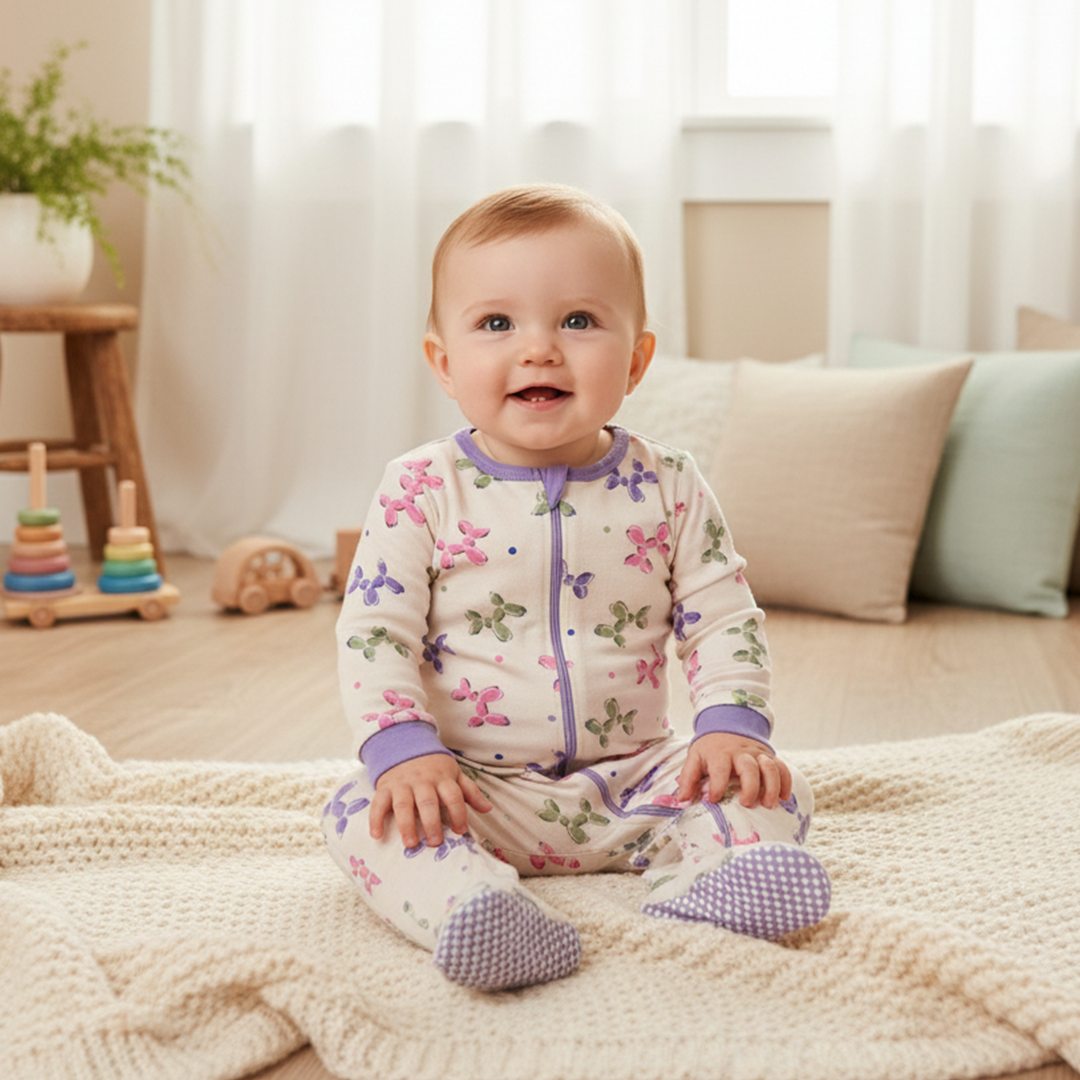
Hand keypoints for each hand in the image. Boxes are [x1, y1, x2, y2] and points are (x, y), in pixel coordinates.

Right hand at [370, 753, 491, 847]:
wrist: (405, 745)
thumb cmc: (434, 767)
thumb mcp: (454, 774)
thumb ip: (470, 792)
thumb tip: (488, 809)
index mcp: (442, 777)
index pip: (453, 796)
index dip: (459, 814)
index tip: (460, 831)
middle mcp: (422, 780)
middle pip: (428, 801)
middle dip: (432, 822)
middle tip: (435, 842)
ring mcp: (402, 783)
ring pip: (403, 804)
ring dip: (406, 824)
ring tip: (411, 843)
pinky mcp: (385, 787)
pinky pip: (378, 803)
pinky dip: (375, 819)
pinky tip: (377, 836)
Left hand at [676, 733, 791, 808]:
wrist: (726, 724)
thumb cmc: (710, 748)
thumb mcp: (695, 757)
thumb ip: (687, 779)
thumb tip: (681, 801)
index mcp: (719, 753)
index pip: (719, 769)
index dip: (717, 786)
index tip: (714, 800)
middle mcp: (741, 752)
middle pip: (749, 768)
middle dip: (750, 787)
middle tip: (747, 805)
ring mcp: (757, 753)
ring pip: (770, 766)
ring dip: (772, 786)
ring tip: (769, 805)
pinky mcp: (769, 756)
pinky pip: (782, 767)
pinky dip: (786, 782)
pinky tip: (784, 798)